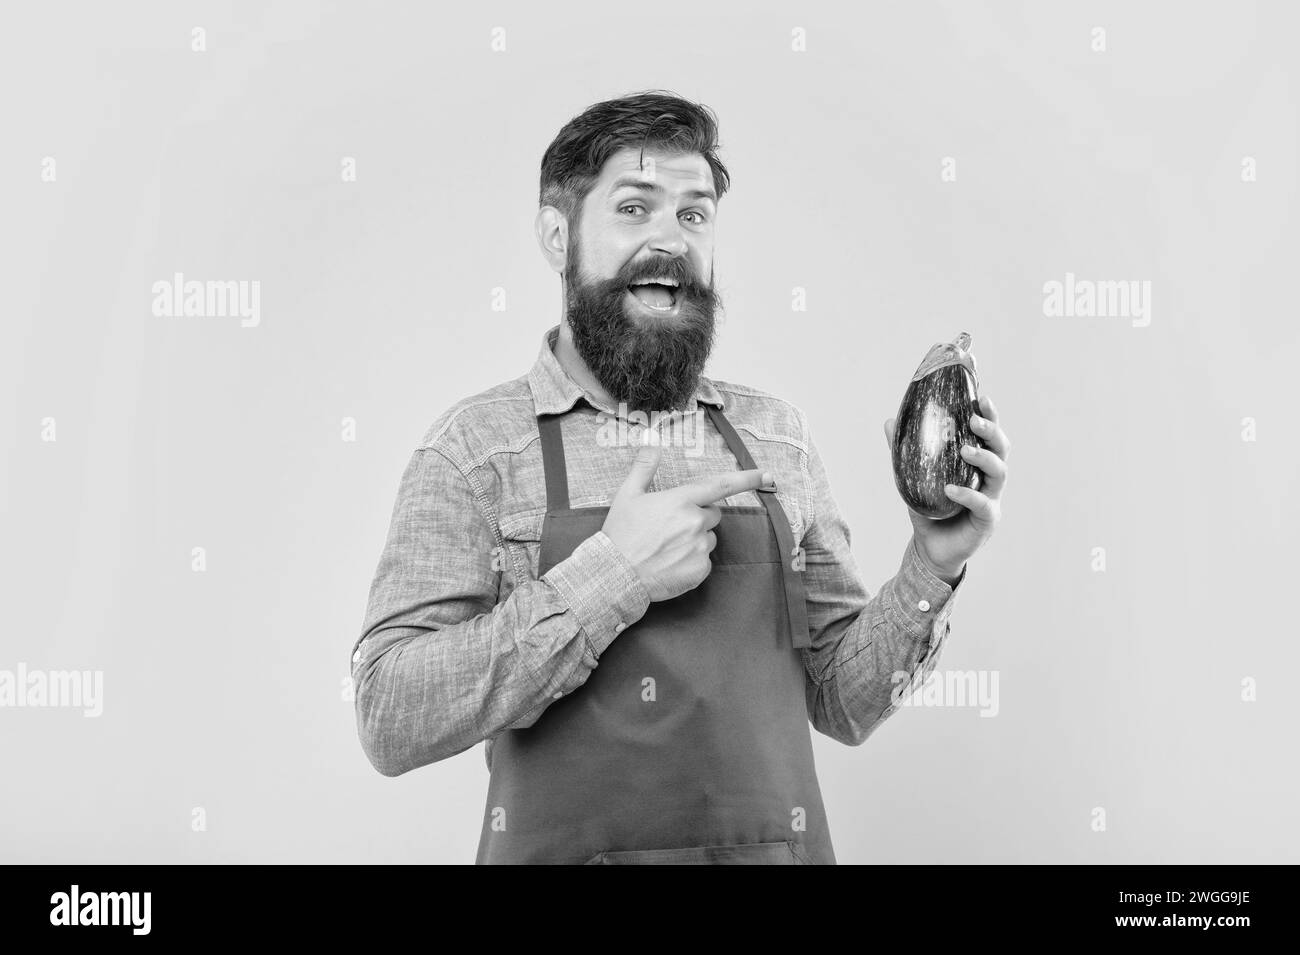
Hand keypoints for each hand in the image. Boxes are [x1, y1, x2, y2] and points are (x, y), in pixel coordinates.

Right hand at [602, 441, 769, 601]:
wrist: (615, 575)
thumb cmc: (620, 533)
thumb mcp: (627, 495)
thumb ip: (644, 467)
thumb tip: (651, 441)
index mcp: (681, 500)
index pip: (722, 485)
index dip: (747, 479)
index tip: (767, 475)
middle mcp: (695, 522)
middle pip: (714, 514)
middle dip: (699, 516)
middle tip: (672, 526)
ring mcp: (699, 548)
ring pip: (709, 538)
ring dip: (696, 539)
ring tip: (668, 547)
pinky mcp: (700, 570)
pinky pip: (705, 561)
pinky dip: (692, 561)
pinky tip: (670, 563)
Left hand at [884, 393, 1008, 583]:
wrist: (930, 547)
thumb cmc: (929, 508)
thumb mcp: (914, 477)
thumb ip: (905, 451)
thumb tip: (890, 421)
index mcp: (976, 463)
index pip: (988, 435)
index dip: (989, 415)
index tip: (982, 397)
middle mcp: (989, 478)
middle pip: (1001, 449)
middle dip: (991, 432)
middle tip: (975, 420)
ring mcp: (991, 498)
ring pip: (999, 473)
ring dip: (983, 458)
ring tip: (965, 450)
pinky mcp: (987, 520)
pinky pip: (982, 504)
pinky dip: (967, 494)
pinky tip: (950, 489)